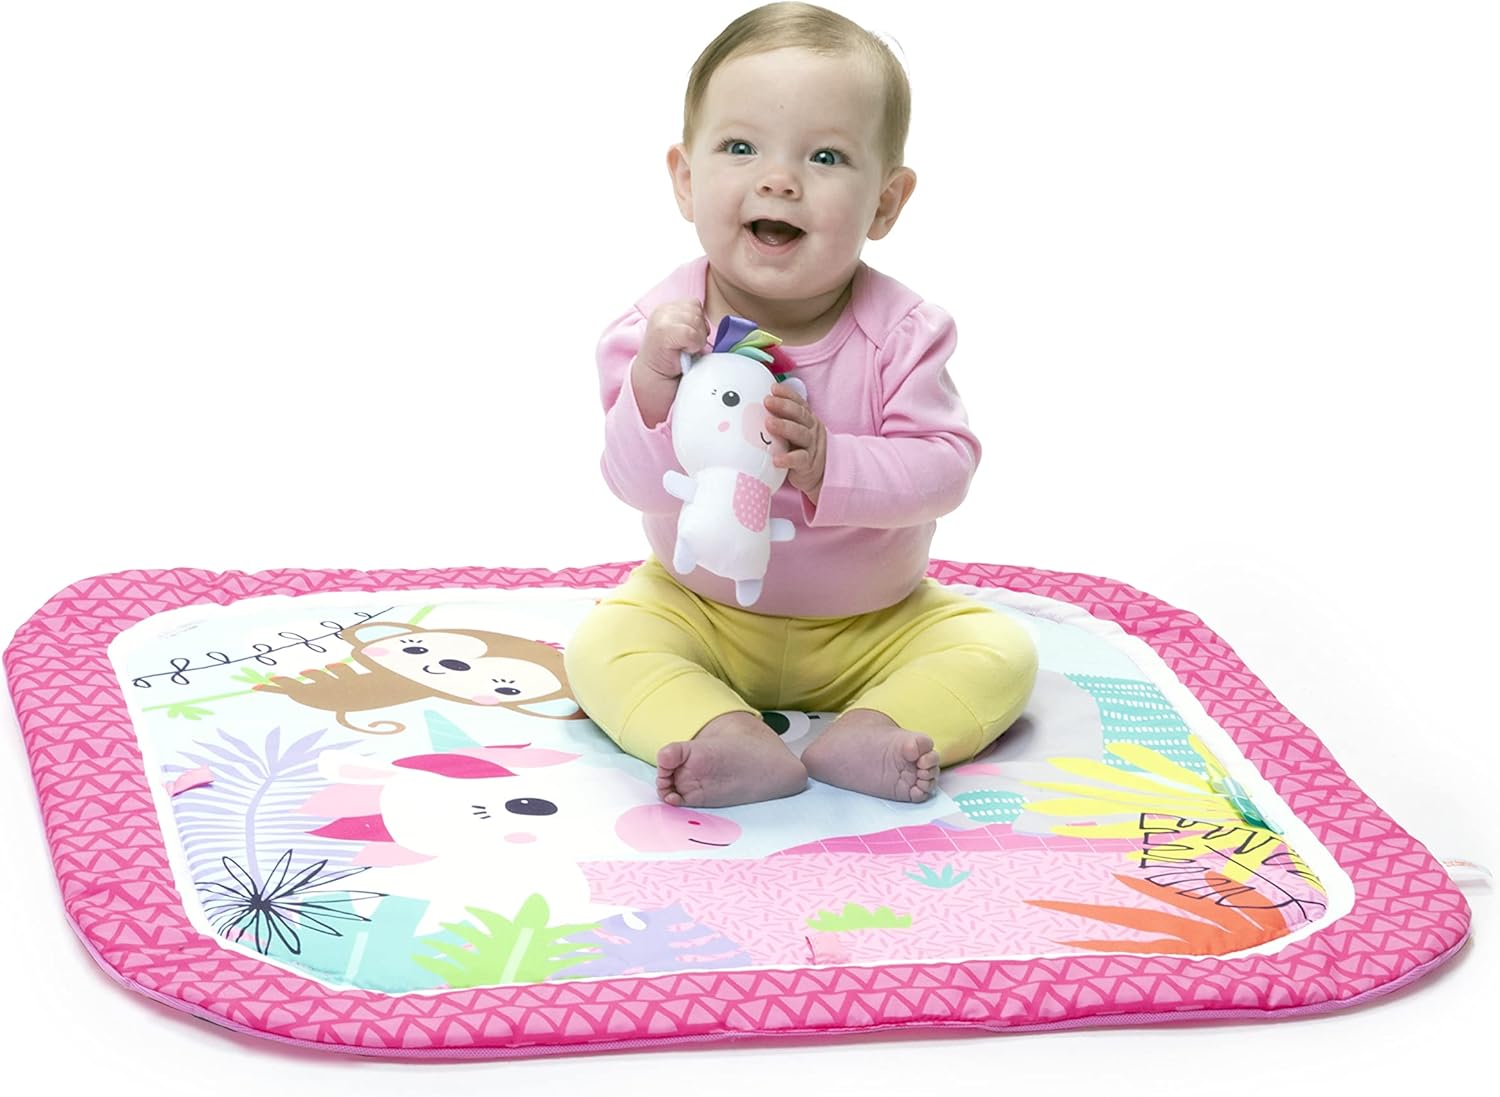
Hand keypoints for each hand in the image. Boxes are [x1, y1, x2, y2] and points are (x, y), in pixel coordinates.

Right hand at [639, 299, 709, 379]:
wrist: (657, 379)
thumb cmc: (673, 359)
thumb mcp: (683, 333)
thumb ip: (693, 321)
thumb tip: (712, 322)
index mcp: (667, 308)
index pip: (694, 304)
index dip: (698, 323)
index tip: (689, 339)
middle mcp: (662, 311)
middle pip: (697, 311)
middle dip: (698, 331)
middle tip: (687, 346)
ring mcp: (661, 320)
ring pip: (696, 321)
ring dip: (696, 339)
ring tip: (685, 349)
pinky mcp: (663, 332)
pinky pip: (692, 334)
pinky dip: (692, 345)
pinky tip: (684, 352)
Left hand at [764, 382, 826, 502]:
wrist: (816, 476)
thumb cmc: (797, 450)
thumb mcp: (792, 433)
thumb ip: (780, 421)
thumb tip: (753, 408)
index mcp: (807, 420)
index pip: (799, 403)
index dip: (787, 394)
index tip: (773, 388)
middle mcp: (812, 430)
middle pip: (800, 415)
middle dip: (783, 406)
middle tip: (767, 401)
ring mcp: (812, 447)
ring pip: (801, 434)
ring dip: (785, 427)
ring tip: (768, 423)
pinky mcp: (809, 464)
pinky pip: (800, 459)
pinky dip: (788, 458)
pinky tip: (776, 459)